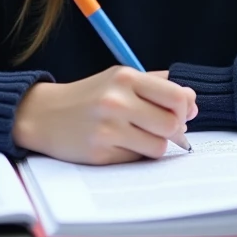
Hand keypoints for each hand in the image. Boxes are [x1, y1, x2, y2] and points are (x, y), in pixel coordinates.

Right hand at [12, 66, 197, 164]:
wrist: (43, 114)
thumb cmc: (89, 96)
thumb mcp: (119, 78)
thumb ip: (157, 84)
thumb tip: (193, 101)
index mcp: (125, 77)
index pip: (177, 96)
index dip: (186, 109)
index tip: (181, 113)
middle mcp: (117, 100)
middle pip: (172, 124)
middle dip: (174, 130)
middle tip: (163, 129)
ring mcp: (108, 128)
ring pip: (158, 146)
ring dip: (155, 145)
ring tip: (139, 136)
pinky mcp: (100, 152)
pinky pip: (137, 159)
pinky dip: (135, 154)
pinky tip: (119, 144)